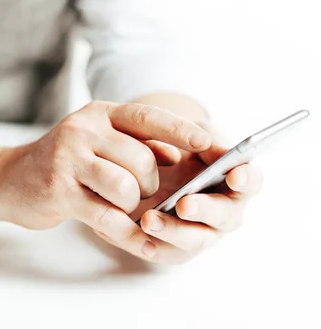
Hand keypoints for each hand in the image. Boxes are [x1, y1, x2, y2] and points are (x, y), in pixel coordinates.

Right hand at [0, 101, 211, 259]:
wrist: (9, 177)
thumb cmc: (62, 162)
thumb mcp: (96, 142)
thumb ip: (133, 143)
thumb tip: (176, 154)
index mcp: (97, 115)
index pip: (145, 116)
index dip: (178, 129)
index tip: (208, 141)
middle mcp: (82, 131)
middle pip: (141, 159)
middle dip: (151, 184)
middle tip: (140, 192)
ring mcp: (68, 159)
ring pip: (125, 186)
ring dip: (132, 204)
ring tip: (120, 204)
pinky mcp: (59, 190)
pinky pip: (106, 215)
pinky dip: (128, 233)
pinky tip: (139, 240)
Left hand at [124, 122, 263, 263]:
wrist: (151, 168)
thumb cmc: (181, 149)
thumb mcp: (191, 135)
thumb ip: (204, 138)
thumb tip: (211, 145)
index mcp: (236, 181)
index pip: (250, 181)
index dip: (246, 179)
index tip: (235, 175)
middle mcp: (225, 211)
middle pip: (223, 216)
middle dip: (204, 210)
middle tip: (184, 204)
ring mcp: (203, 233)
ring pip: (194, 239)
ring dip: (173, 231)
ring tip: (148, 219)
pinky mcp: (177, 248)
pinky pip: (166, 252)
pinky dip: (152, 247)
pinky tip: (138, 241)